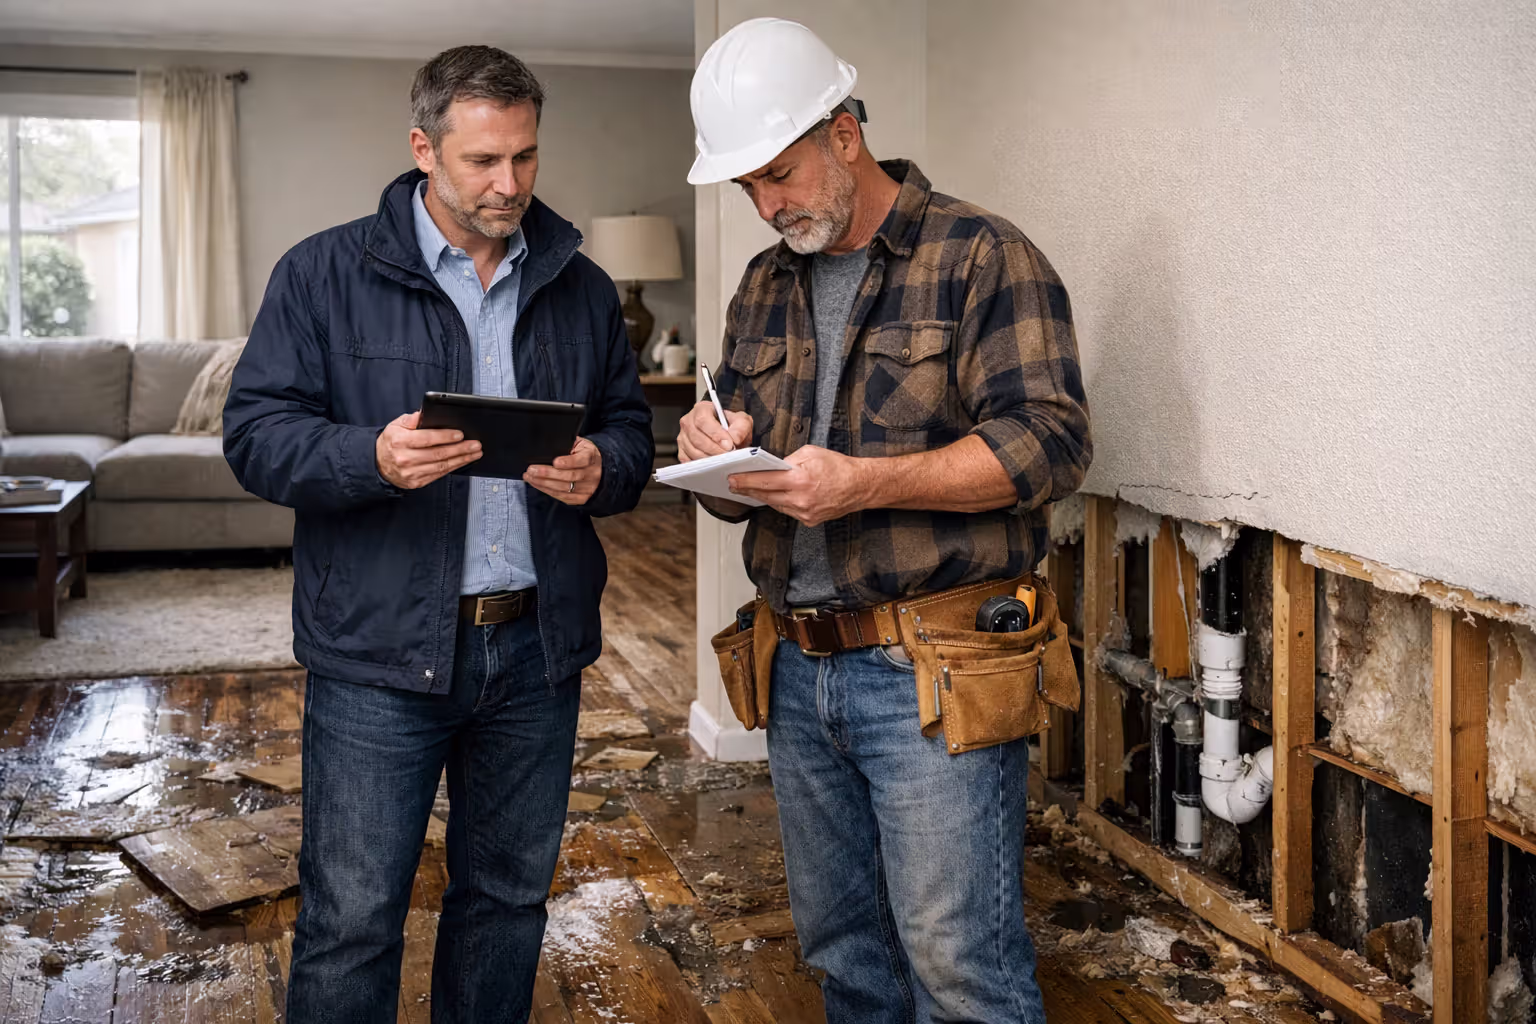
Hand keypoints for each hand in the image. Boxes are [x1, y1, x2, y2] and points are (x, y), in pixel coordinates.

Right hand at [376, 410, 480, 488]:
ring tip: (474, 453)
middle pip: (438, 454)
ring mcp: (411, 472)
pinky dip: (453, 468)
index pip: (427, 439)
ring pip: (441, 466)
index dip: (445, 436)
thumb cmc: (391, 442)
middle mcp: (405, 458)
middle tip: (475, 444)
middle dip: (460, 449)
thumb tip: (424, 413)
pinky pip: (438, 475)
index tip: (460, 434)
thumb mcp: (396, 425)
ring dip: (461, 460)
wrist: (378, 463)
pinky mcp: (416, 482)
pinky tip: (462, 461)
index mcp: (400, 441)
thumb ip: (412, 419)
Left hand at [524, 436, 602, 505]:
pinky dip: (548, 491)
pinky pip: (563, 496)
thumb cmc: (583, 454)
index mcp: (591, 456)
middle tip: (532, 470)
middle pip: (570, 476)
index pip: (581, 460)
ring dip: (544, 483)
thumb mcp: (579, 444)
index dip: (568, 462)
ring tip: (530, 477)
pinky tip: (538, 484)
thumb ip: (567, 444)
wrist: (598, 468)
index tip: (555, 462)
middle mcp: (592, 474)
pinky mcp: (582, 498)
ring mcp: (588, 488)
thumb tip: (548, 443)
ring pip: (564, 488)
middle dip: (548, 473)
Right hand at [678, 400, 751, 461]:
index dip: (715, 434)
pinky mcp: (682, 451)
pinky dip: (700, 465)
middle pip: (696, 437)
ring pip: (692, 450)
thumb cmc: (732, 426)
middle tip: (727, 456)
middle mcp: (688, 422)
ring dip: (708, 458)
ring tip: (722, 461)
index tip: (729, 444)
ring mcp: (683, 438)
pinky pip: (687, 461)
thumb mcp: (742, 422)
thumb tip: (734, 439)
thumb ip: (741, 428)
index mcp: (701, 409)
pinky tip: (712, 465)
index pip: (703, 420)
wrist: (728, 435)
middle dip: (714, 449)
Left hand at [727, 445, 868, 526]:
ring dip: (762, 496)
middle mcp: (801, 500)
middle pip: (765, 496)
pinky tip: (773, 495)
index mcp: (800, 480)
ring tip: (750, 489)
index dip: (745, 481)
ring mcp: (804, 513)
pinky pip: (787, 511)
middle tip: (733, 484)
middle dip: (747, 489)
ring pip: (775, 504)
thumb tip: (772, 466)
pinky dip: (779, 502)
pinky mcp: (809, 521)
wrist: (860, 486)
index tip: (732, 478)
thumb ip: (788, 460)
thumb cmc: (838, 467)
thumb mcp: (811, 453)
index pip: (765, 481)